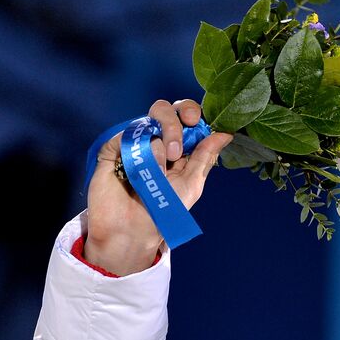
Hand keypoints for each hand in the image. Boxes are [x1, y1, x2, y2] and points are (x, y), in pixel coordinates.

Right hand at [85, 99, 231, 274]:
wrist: (134, 229)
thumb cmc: (164, 211)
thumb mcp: (192, 184)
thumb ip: (205, 157)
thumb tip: (225, 133)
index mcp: (178, 148)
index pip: (184, 117)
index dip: (190, 112)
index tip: (195, 120)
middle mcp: (156, 140)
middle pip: (165, 110)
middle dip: (175, 125)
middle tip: (177, 152)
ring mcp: (135, 142)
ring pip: (149, 122)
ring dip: (160, 149)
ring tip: (159, 174)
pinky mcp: (114, 146)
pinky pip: (130, 135)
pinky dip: (140, 154)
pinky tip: (140, 173)